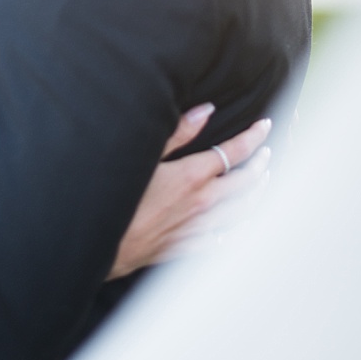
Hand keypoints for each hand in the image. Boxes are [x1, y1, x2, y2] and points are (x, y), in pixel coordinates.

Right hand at [106, 104, 272, 280]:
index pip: (236, 152)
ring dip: (255, 196)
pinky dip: (232, 232)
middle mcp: (200, 204)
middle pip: (246, 184)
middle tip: (267, 153)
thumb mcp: (142, 155)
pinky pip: (218, 242)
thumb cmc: (112, 194)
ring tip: (262, 184)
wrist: (93, 242)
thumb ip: (177, 132)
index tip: (266, 126)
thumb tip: (206, 110)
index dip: (254, 137)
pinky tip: (236, 229)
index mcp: (192, 177)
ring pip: (240, 214)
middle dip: (261, 166)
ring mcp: (193, 229)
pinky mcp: (181, 249)